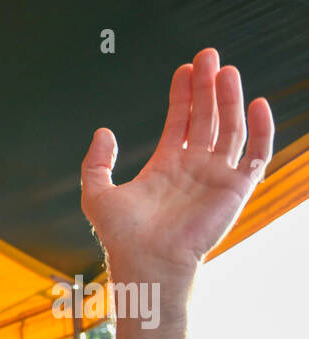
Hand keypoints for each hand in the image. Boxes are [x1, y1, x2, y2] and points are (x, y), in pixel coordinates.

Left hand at [80, 49, 272, 275]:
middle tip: (207, 56)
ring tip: (225, 70)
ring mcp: (216, 177)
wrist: (146, 262)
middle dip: (207, 87)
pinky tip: (257, 104)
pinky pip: (256, 154)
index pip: (180, 121)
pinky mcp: (235, 189)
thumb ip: (96, 163)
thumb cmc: (122, 236)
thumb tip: (103, 131)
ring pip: (229, 128)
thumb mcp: (97, 193)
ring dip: (229, 99)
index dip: (182, 95)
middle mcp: (193, 168)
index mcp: (166, 166)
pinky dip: (261, 129)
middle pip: (206, 117)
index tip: (183, 69)